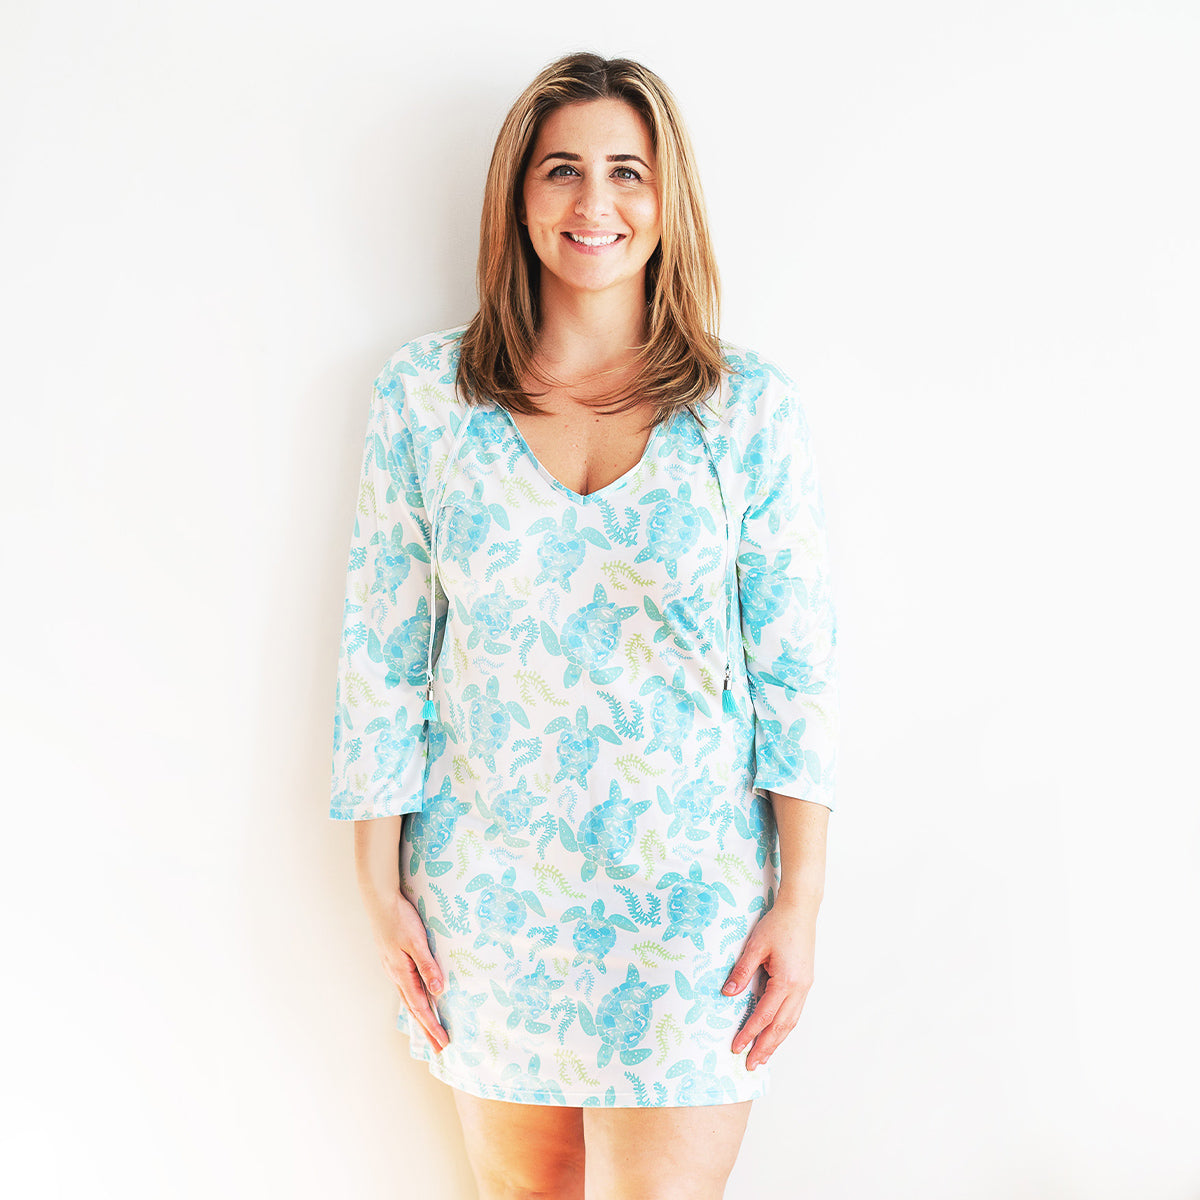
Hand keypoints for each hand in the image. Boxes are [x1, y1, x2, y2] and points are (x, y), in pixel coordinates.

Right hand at [366, 889, 449, 1052]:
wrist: (380, 900)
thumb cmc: (400, 918)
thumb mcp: (417, 941)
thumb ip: (428, 966)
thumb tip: (439, 992)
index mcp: (401, 974)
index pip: (421, 1007)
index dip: (432, 1026)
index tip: (444, 1043)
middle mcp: (396, 975)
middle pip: (414, 1009)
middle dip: (427, 1029)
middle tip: (440, 1049)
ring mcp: (393, 969)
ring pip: (409, 999)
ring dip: (421, 1017)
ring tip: (431, 1031)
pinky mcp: (394, 960)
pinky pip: (407, 987)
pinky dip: (416, 1000)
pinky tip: (421, 1000)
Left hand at [723, 897, 817, 1069]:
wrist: (801, 910)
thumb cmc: (777, 924)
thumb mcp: (755, 946)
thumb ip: (742, 971)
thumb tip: (728, 994)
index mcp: (786, 981)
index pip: (764, 1015)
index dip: (749, 1033)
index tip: (737, 1048)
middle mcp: (799, 988)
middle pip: (781, 1026)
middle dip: (765, 1047)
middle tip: (751, 1065)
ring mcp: (805, 986)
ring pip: (791, 1022)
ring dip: (777, 1041)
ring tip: (764, 1056)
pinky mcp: (806, 982)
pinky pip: (795, 1011)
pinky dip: (785, 1026)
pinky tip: (777, 1032)